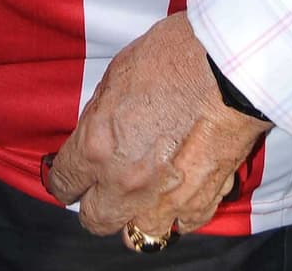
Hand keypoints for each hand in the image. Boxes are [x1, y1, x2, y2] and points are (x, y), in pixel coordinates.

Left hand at [43, 16, 270, 247]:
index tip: (70, 175)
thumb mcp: (116, 76)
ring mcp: (164, 198)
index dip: (65, 178)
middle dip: (94, 204)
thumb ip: (100, 116)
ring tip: (141, 196)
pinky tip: (176, 191)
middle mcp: (125, 182)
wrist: (227, 65)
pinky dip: (176, 213)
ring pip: (137, 235)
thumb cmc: (172, 57)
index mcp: (97, 146)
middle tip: (102, 187)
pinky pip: (180, 225)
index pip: (64, 183)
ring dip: (135, 217)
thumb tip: (95, 134)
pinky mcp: (200, 202)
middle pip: (95, 220)